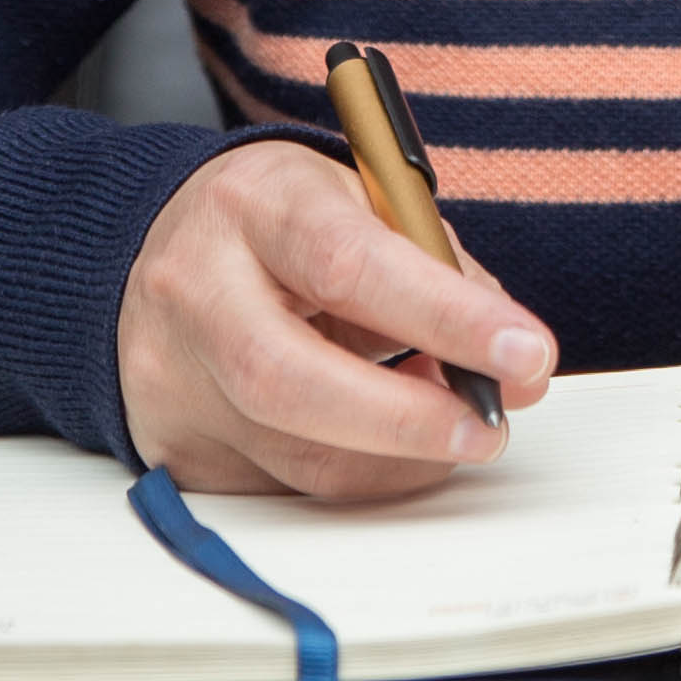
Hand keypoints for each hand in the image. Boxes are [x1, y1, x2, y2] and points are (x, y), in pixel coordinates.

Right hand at [117, 140, 557, 497]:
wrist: (155, 243)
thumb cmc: (280, 218)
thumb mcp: (357, 197)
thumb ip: (436, 266)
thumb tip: (514, 357)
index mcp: (257, 203)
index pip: (351, 264)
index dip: (446, 316)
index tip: (525, 351)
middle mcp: (198, 287)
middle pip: (296, 379)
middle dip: (410, 419)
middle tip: (489, 427)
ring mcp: (172, 373)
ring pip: (292, 453)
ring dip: (396, 458)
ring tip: (456, 430)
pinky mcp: (171, 441)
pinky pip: (279, 483)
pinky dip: (352, 471)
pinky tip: (390, 444)